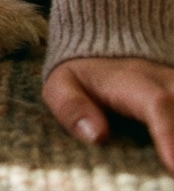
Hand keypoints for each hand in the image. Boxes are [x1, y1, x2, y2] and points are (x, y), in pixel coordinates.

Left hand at [45, 57, 173, 171]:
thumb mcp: (62, 84)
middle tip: (172, 177)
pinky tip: (173, 165)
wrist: (106, 47)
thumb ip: (72, 107)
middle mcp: (170, 84)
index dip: (171, 136)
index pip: (159, 106)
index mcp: (135, 81)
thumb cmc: (82, 74)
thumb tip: (97, 136)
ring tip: (171, 173)